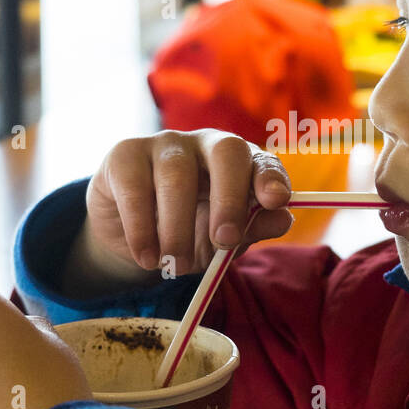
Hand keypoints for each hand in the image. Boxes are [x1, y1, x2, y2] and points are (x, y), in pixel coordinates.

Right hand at [61, 129, 296, 294]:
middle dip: (230, 197)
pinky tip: (147, 256)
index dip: (270, 177)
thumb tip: (283, 219)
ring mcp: (165, 144)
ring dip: (178, 228)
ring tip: (175, 265)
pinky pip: (135, 188)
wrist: (136, 240)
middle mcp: (207, 143)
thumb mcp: (223, 241)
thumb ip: (252, 228)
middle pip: (226, 151)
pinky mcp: (125, 155)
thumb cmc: (190, 233)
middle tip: (224, 240)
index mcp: (240, 162)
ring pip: (177, 175)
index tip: (275, 201)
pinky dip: (142, 229)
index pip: (262, 160)